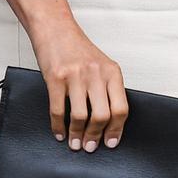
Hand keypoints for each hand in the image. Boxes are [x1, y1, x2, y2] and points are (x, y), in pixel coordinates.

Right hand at [29, 19, 127, 151]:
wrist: (57, 30)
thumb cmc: (79, 50)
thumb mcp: (102, 65)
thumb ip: (107, 87)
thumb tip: (111, 120)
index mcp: (112, 72)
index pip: (121, 107)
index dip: (117, 129)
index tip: (112, 142)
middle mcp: (96, 74)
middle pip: (102, 115)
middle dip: (96, 136)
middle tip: (91, 147)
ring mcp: (76, 77)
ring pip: (80, 116)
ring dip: (77, 135)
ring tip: (76, 144)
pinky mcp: (56, 79)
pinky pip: (58, 110)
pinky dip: (59, 127)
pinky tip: (60, 133)